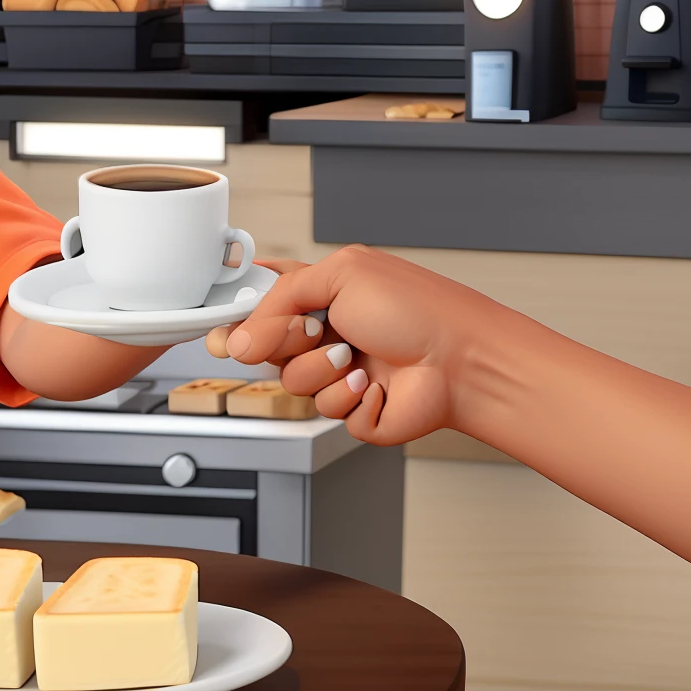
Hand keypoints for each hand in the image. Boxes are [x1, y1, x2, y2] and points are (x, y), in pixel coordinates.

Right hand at [221, 246, 502, 445]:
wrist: (461, 357)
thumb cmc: (417, 309)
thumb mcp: (342, 275)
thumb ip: (281, 298)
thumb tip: (237, 337)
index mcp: (322, 298)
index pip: (263, 307)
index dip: (244, 320)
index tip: (229, 328)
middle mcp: (328, 336)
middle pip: (268, 351)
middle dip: (289, 343)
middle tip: (319, 331)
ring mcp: (341, 375)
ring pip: (294, 387)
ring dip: (323, 371)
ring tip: (358, 358)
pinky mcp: (357, 412)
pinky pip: (328, 415)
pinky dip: (352, 400)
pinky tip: (377, 385)